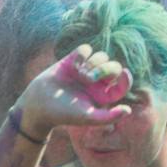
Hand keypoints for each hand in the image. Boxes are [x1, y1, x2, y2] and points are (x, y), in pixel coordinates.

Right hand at [14, 45, 131, 139]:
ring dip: (93, 63)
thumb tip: (128, 110)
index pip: (123, 83)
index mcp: (103, 95)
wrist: (38, 105)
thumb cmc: (63, 114)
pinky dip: (83, 54)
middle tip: (90, 78)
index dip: (126, 78)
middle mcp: (96, 82)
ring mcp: (85, 70)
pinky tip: (74, 64)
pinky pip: (86, 49)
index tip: (124, 74)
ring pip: (102, 56)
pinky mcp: (72, 60)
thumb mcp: (88, 117)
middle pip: (114, 67)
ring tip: (80, 75)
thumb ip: (109, 117)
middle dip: (106, 68)